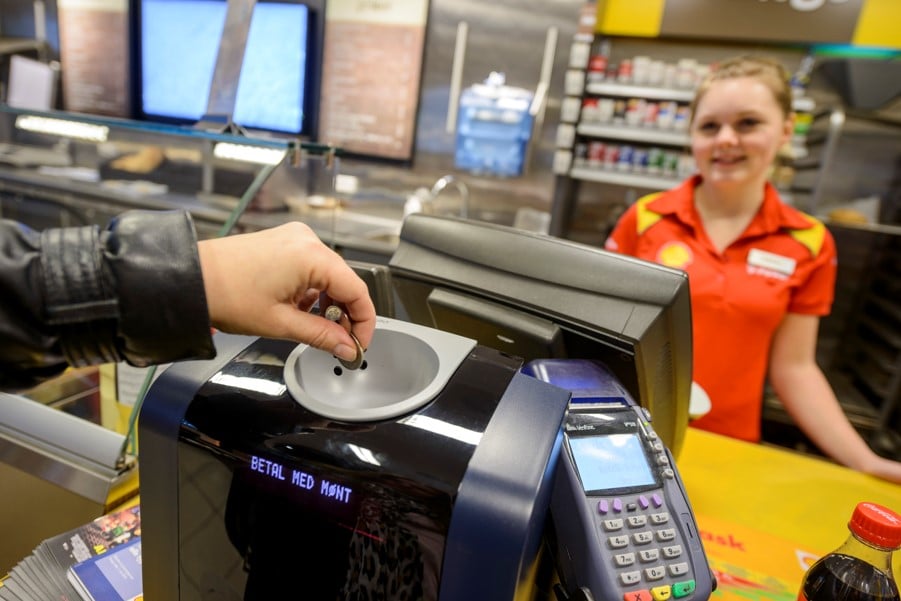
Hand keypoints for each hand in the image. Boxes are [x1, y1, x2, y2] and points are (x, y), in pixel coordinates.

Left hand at [197, 222, 375, 361]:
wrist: (190, 279)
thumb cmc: (226, 294)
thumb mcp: (281, 323)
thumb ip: (322, 336)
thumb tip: (347, 348)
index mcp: (312, 256)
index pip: (358, 290)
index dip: (364, 322)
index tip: (359, 343)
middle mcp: (307, 240)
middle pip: (345, 281)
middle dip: (345, 314)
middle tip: (339, 342)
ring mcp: (295, 238)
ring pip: (330, 275)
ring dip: (328, 303)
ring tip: (316, 328)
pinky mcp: (284, 242)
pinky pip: (312, 267)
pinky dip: (313, 291)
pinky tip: (301, 310)